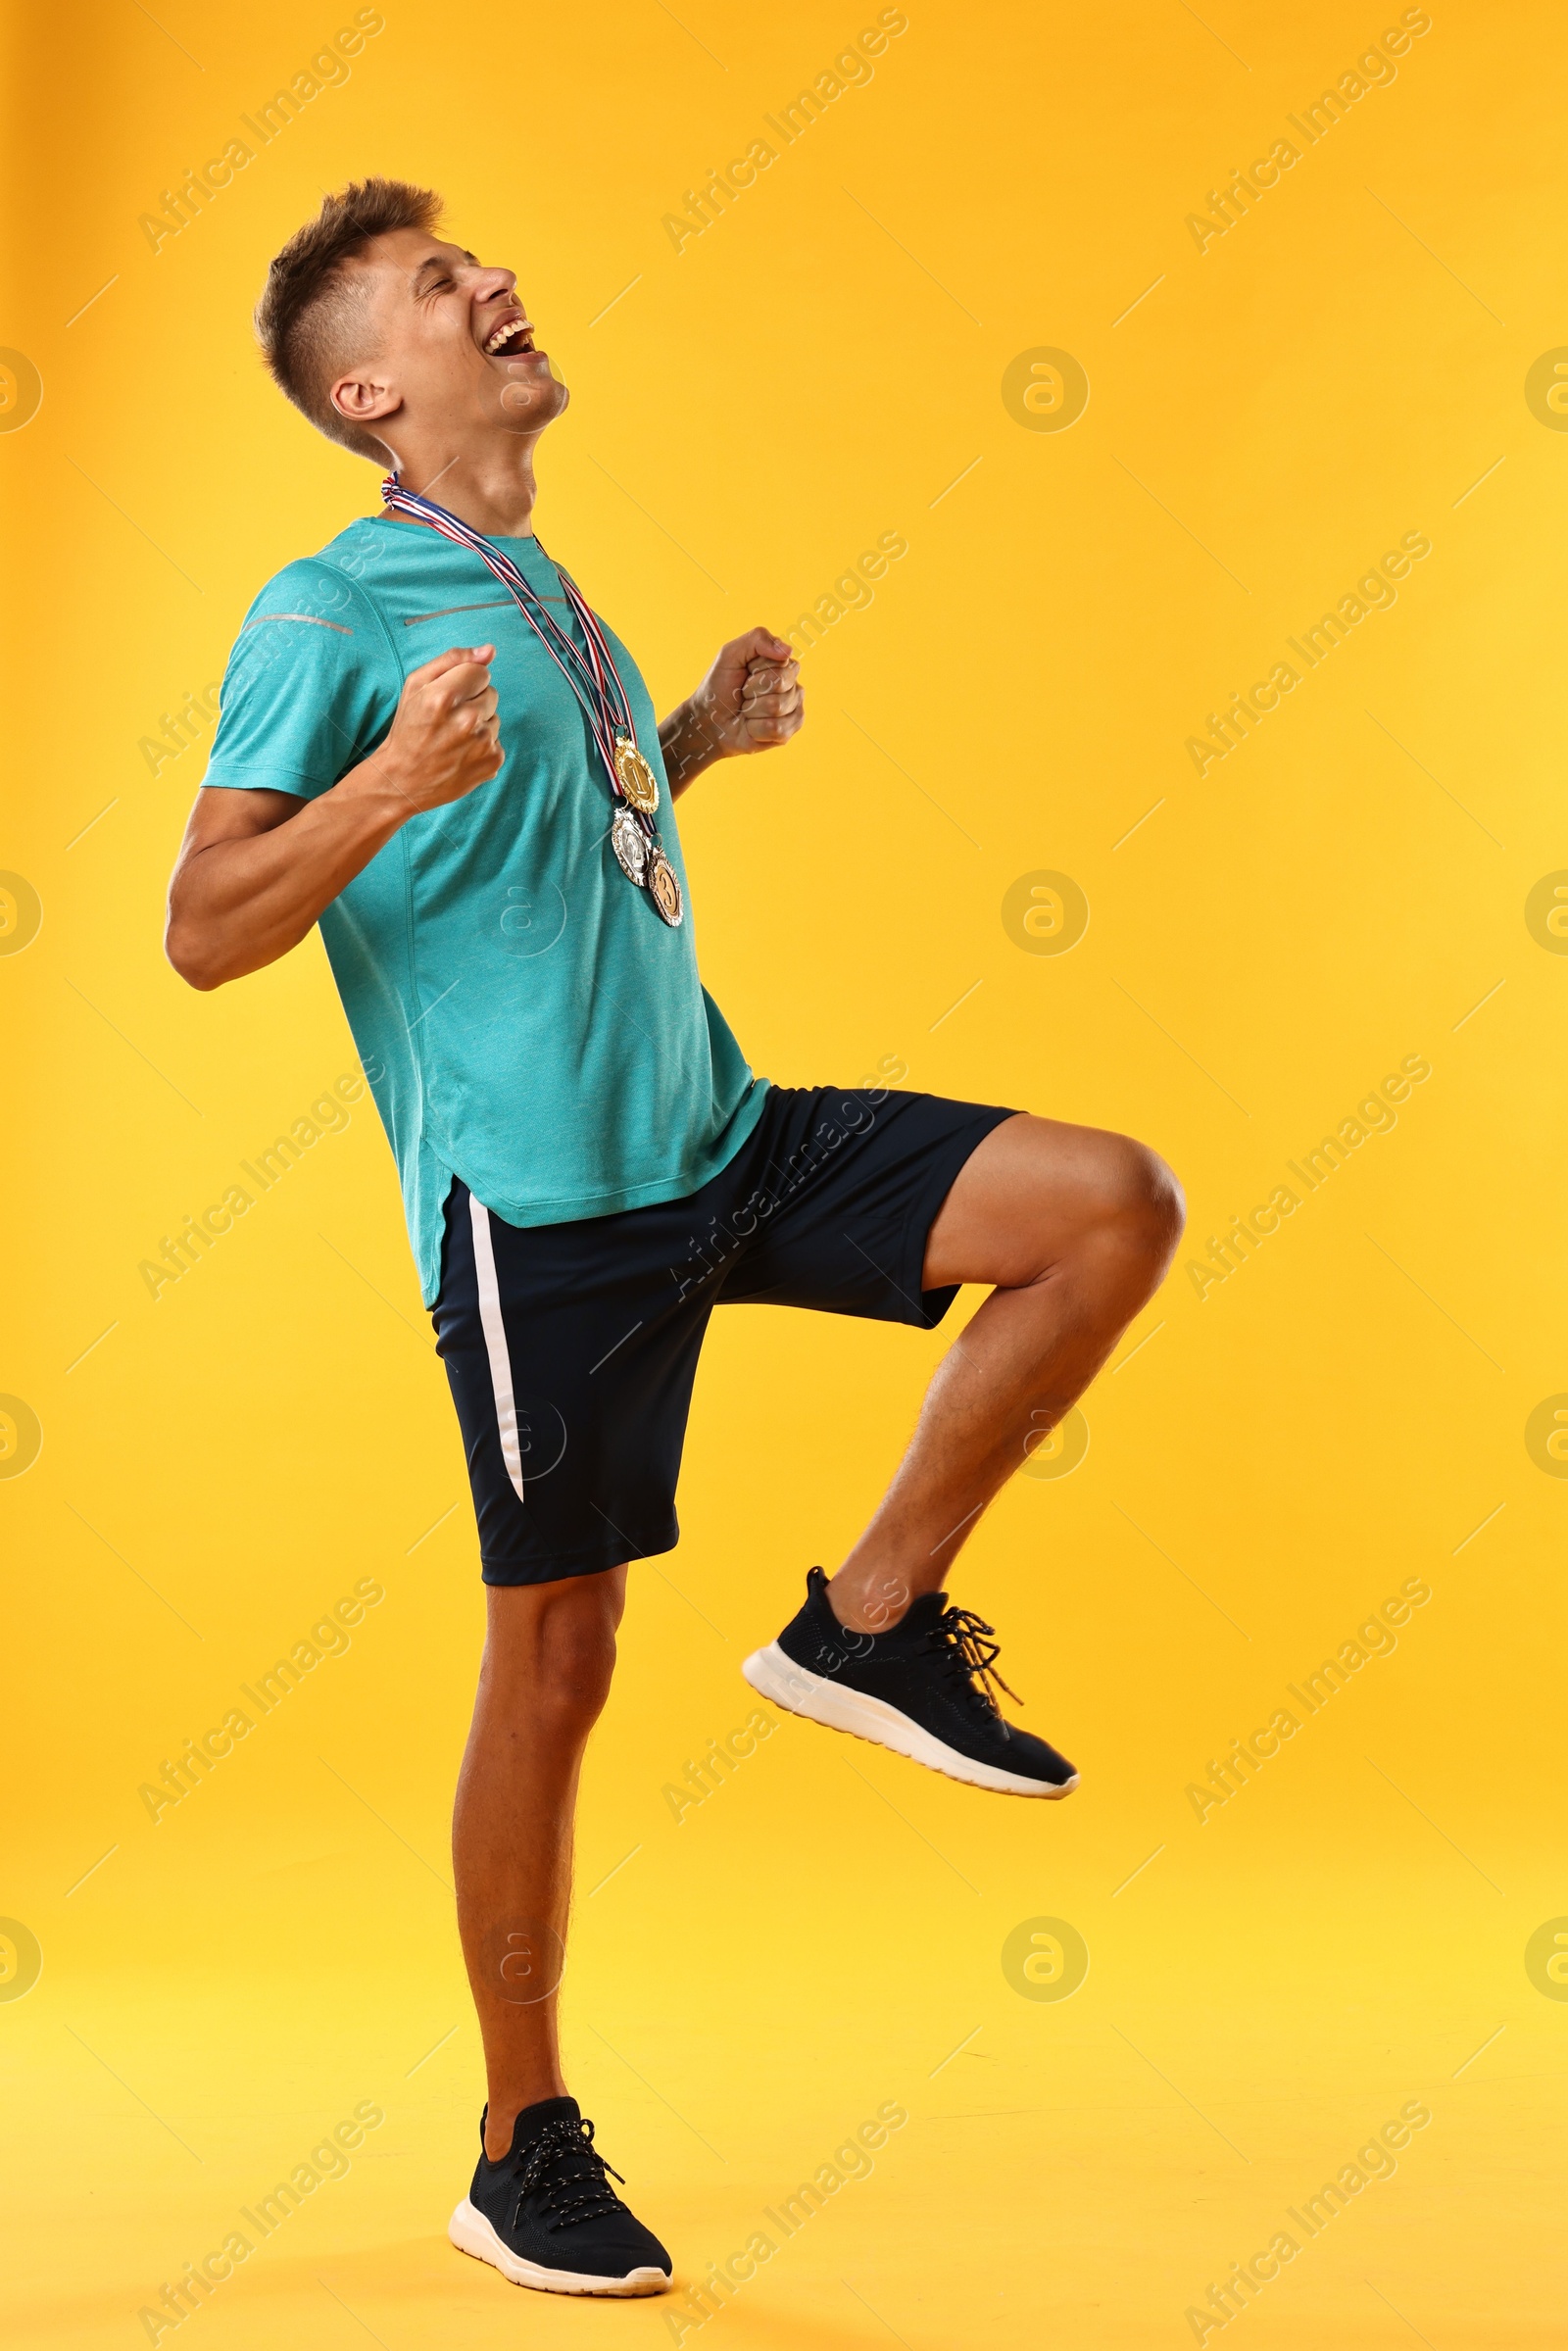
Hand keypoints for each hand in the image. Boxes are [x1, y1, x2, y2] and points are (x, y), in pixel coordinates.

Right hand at [373, 644, 503, 811]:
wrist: (403, 780)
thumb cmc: (408, 728)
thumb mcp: (417, 685)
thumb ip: (453, 660)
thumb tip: (489, 650)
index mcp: (444, 696)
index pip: (481, 671)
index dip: (465, 682)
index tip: (449, 697)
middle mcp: (466, 720)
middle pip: (492, 692)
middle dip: (474, 701)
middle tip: (449, 719)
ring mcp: (482, 743)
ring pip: (495, 717)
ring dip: (479, 724)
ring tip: (454, 737)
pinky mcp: (492, 761)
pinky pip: (498, 740)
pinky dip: (483, 745)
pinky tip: (462, 753)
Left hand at [659, 626, 803, 792]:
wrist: (708, 719)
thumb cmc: (720, 686)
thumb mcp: (730, 653)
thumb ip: (758, 639)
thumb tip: (788, 651)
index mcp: (783, 664)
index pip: (781, 660)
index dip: (756, 668)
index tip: (745, 673)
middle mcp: (793, 685)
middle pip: (780, 683)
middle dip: (753, 689)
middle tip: (744, 693)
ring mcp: (793, 710)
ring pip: (777, 706)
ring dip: (752, 709)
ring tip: (746, 710)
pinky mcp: (788, 733)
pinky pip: (777, 728)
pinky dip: (756, 728)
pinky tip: (751, 727)